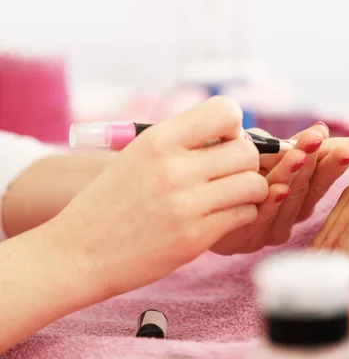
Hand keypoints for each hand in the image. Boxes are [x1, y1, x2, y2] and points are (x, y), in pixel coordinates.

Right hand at [50, 96, 268, 297]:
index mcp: (158, 139)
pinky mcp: (195, 237)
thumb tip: (236, 134)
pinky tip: (220, 217)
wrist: (79, 253)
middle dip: (246, 162)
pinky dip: (241, 214)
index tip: (223, 142)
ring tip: (230, 196)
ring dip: (249, 190)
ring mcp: (186, 204)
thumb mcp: (138, 155)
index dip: (233, 126)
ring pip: (254, 184)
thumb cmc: (112, 202)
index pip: (225, 110)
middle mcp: (174, 168)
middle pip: (247, 151)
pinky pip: (246, 214)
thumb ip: (183, 141)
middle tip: (230, 174)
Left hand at [210, 123, 348, 253]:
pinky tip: (277, 189)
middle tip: (318, 143)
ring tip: (298, 156)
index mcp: (301, 191)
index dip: (333, 163)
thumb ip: (293, 146)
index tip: (346, 148)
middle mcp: (291, 213)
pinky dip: (272, 204)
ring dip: (294, 177)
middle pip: (310, 190)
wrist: (192, 196)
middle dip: (315, 164)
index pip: (322, 177)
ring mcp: (272, 228)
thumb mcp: (264, 152)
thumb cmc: (232, 168)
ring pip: (289, 203)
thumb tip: (321, 129)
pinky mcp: (250, 239)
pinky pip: (263, 220)